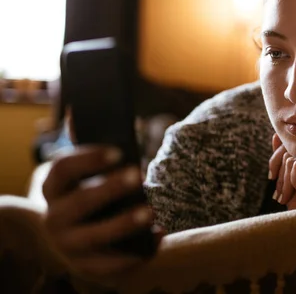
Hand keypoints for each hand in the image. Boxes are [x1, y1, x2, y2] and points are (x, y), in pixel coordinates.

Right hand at [42, 145, 162, 281]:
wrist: (77, 236)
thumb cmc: (89, 192)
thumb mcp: (86, 170)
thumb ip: (87, 144)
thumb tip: (77, 112)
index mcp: (53, 188)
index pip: (62, 169)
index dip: (89, 159)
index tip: (119, 151)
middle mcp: (54, 218)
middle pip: (79, 203)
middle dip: (109, 188)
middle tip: (139, 175)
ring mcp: (69, 245)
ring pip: (95, 236)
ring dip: (123, 223)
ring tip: (151, 211)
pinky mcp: (88, 266)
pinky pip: (112, 264)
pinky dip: (136, 252)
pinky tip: (158, 235)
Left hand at [268, 134, 295, 209]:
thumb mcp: (287, 175)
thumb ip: (284, 154)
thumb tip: (277, 135)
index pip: (293, 140)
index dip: (277, 157)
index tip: (272, 176)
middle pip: (291, 146)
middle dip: (278, 170)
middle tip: (279, 192)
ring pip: (292, 157)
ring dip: (285, 180)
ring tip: (290, 195)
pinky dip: (293, 181)